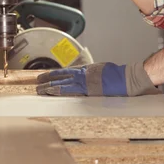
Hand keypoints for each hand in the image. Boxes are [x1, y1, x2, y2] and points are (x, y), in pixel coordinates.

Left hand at [36, 61, 159, 96]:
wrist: (125, 79)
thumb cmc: (116, 76)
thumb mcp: (101, 70)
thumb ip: (91, 74)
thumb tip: (84, 76)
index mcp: (86, 70)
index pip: (67, 72)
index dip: (55, 74)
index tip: (46, 75)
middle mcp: (83, 74)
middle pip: (62, 76)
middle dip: (48, 79)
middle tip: (37, 82)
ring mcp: (84, 83)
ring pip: (63, 84)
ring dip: (50, 86)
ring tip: (40, 89)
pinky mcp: (87, 91)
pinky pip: (70, 91)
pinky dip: (60, 91)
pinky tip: (52, 93)